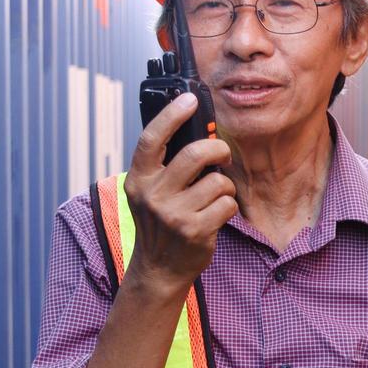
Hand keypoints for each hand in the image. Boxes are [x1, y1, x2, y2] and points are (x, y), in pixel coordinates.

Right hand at [121, 92, 235, 295]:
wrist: (159, 268)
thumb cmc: (161, 223)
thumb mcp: (149, 192)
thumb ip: (164, 166)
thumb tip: (195, 129)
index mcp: (138, 180)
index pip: (151, 139)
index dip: (171, 115)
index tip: (190, 99)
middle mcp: (152, 195)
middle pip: (195, 154)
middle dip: (218, 150)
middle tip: (222, 155)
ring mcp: (173, 215)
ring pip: (218, 182)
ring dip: (224, 186)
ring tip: (215, 196)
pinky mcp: (194, 231)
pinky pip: (227, 204)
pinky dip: (228, 207)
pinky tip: (216, 216)